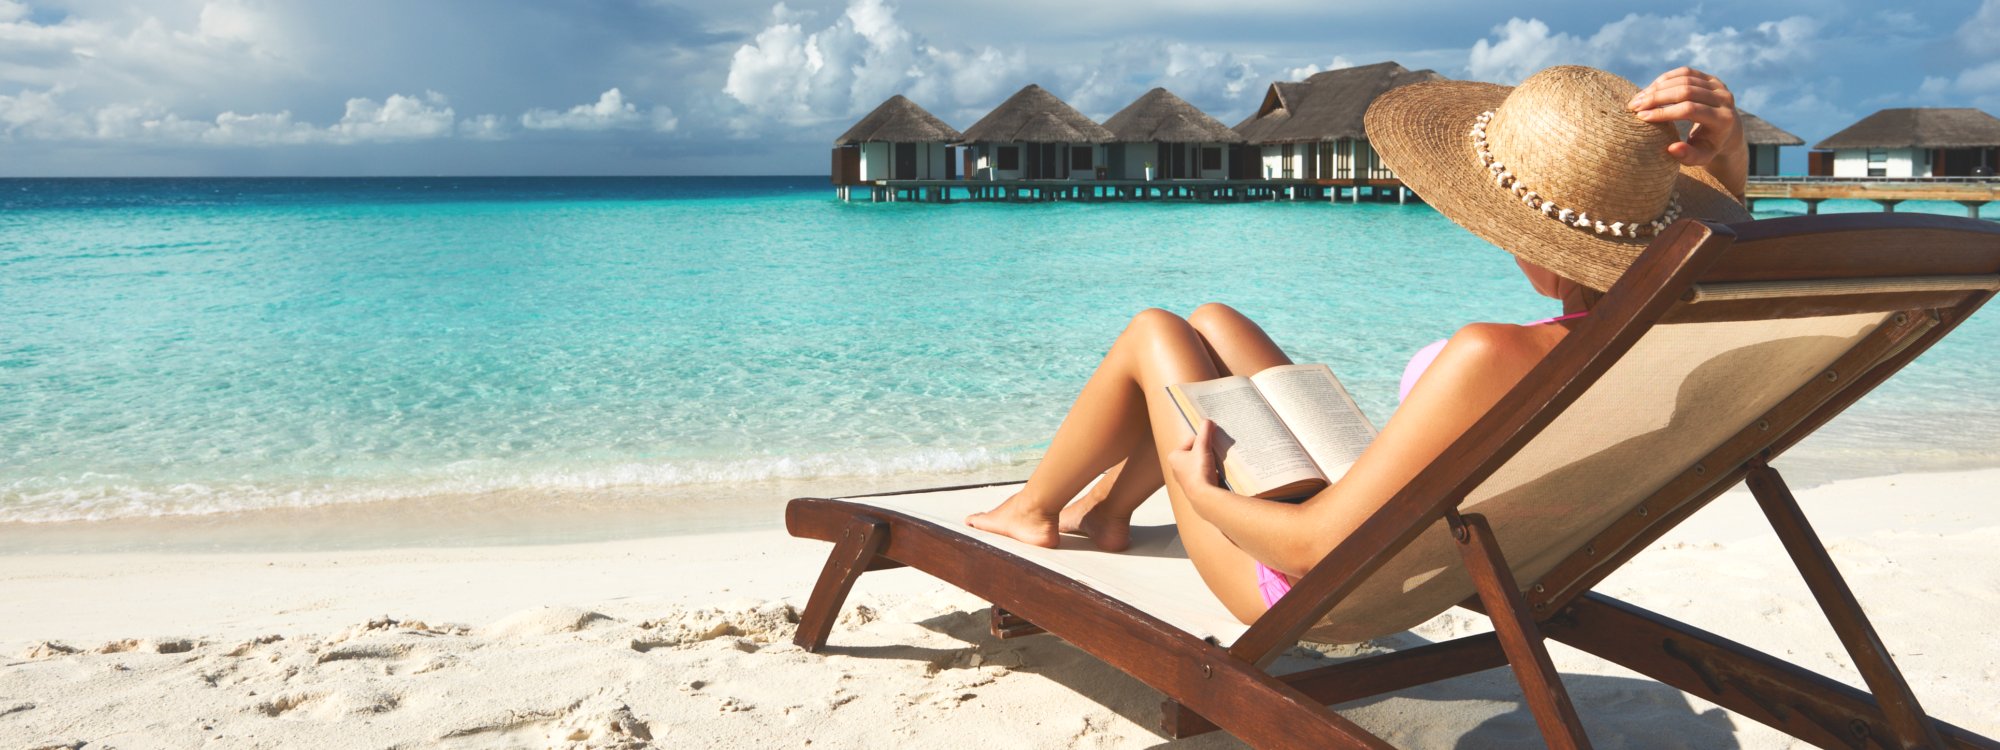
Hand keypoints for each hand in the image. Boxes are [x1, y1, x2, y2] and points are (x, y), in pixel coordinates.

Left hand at [1168, 419, 1222, 490]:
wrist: (1203, 496)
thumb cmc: (1199, 470)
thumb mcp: (1203, 447)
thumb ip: (1205, 432)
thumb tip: (1207, 421)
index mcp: (1174, 456)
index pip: (1192, 441)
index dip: (1203, 441)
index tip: (1210, 445)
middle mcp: (1176, 468)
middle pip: (1196, 452)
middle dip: (1207, 452)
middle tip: (1214, 454)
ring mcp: (1185, 479)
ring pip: (1201, 463)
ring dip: (1209, 462)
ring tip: (1215, 465)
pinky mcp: (1194, 487)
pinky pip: (1204, 474)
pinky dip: (1210, 472)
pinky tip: (1216, 474)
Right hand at [1628, 66, 1743, 167]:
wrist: (1726, 132)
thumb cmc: (1707, 147)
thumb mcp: (1700, 157)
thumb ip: (1688, 156)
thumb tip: (1671, 148)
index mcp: (1723, 119)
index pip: (1690, 110)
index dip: (1664, 112)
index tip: (1642, 117)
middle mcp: (1724, 99)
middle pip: (1686, 91)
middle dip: (1657, 97)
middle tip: (1634, 106)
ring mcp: (1719, 86)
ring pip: (1684, 79)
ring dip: (1657, 87)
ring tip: (1638, 99)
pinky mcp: (1711, 78)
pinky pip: (1685, 73)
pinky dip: (1664, 80)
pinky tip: (1649, 90)